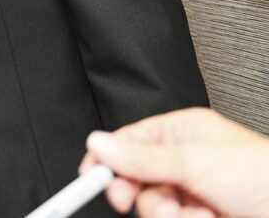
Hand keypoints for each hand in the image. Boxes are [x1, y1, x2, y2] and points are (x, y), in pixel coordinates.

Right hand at [79, 107, 268, 217]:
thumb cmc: (262, 174)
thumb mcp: (194, 162)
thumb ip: (142, 157)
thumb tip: (99, 145)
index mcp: (181, 132)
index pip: (129, 141)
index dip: (108, 160)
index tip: (90, 177)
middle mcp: (185, 160)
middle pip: (137, 179)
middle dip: (146, 195)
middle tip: (140, 203)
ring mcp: (194, 191)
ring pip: (154, 205)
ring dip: (171, 214)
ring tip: (198, 213)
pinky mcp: (201, 215)